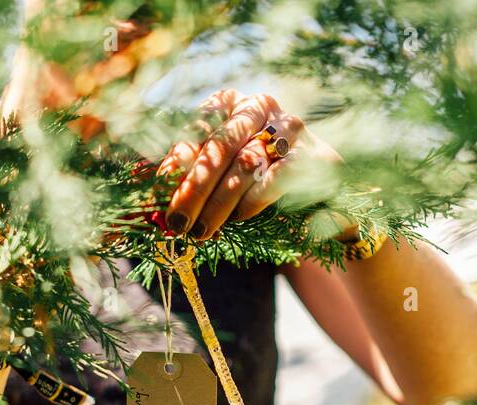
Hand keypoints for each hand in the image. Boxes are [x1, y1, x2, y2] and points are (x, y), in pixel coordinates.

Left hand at [156, 89, 345, 240]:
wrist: (317, 195)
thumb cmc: (255, 182)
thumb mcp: (220, 172)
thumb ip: (191, 172)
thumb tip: (159, 185)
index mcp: (231, 102)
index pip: (200, 125)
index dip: (179, 157)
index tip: (162, 188)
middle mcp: (260, 106)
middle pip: (221, 146)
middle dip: (196, 188)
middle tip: (178, 221)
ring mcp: (291, 128)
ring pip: (246, 163)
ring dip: (220, 202)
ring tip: (202, 230)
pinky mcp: (316, 154)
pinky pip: (278, 177)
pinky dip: (255, 199)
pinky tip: (240, 218)